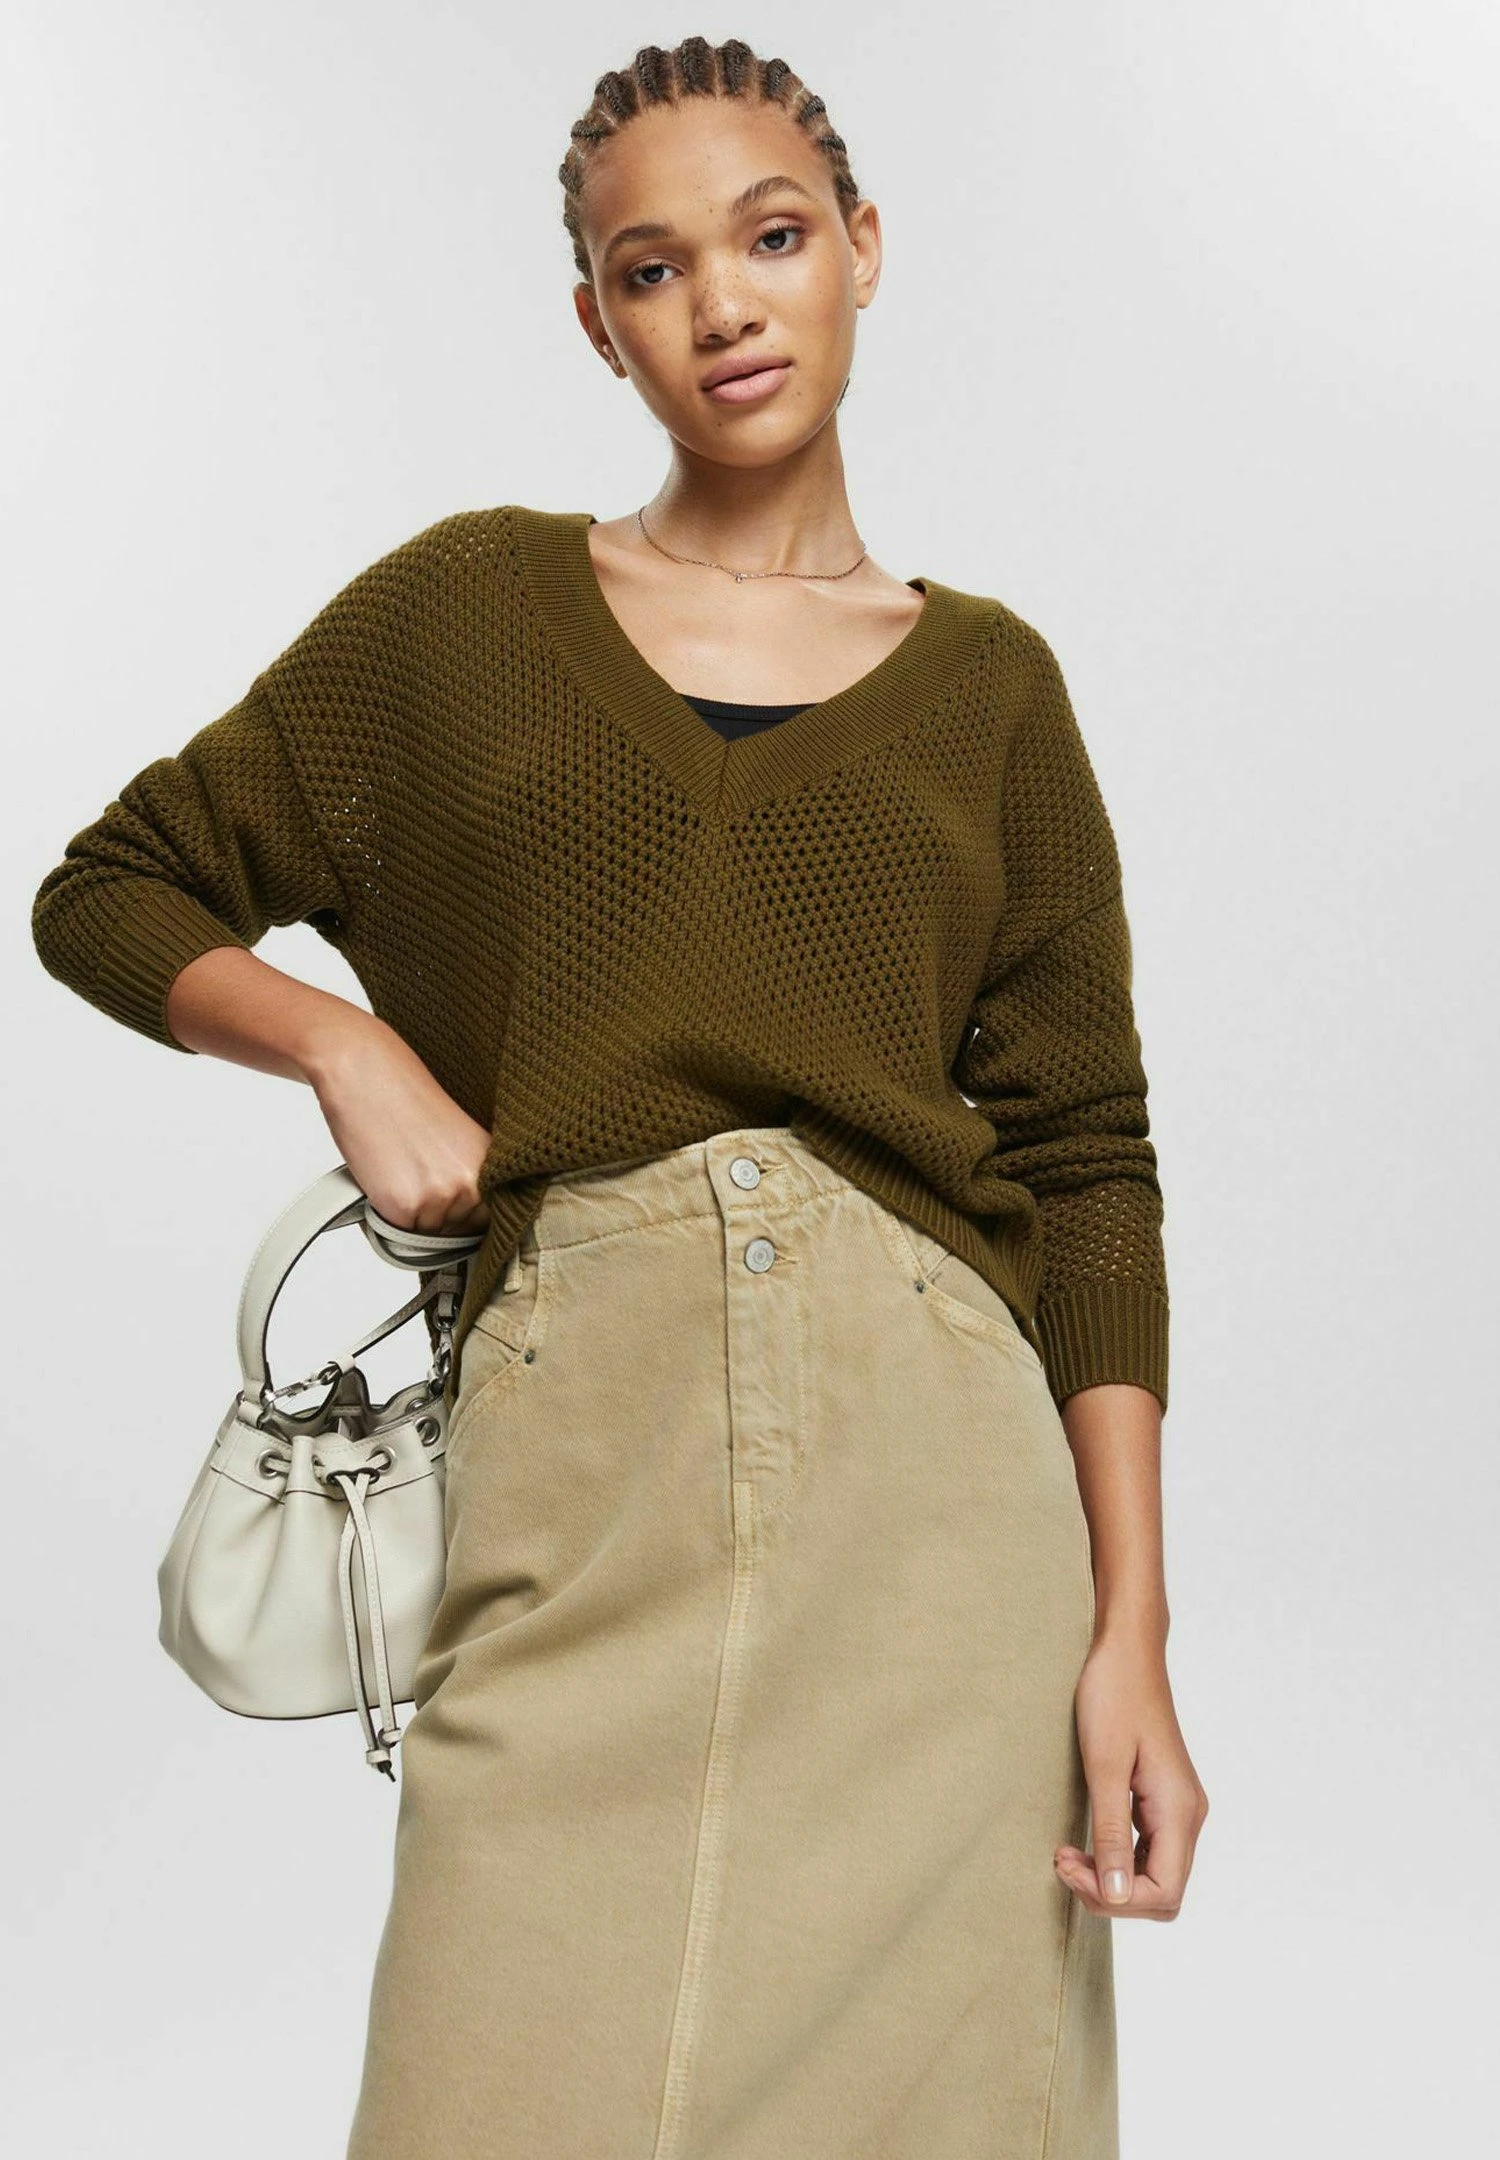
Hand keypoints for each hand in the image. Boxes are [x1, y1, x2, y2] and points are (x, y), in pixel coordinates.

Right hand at [305, 1009, 492, 1236]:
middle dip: (438, 1215)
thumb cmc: (406, 1096)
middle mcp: (472, 1185)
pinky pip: (398, 1232)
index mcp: (493, 1165)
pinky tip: (382, 1179)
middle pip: (459, 1231)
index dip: (467, 1217)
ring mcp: (439, 1198)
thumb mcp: (460, 1137)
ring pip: (427, 1234)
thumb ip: (470, 1174)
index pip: (491, 1219)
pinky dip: (386, 1215)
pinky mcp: (403, 1206)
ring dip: (412, 1216)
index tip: (451, 1206)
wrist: (368, 1073)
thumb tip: (468, 1214)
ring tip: (399, 1171)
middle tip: (415, 1176)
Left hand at [1054, 1626, 1208, 1919]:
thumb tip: (1116, 1896)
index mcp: (1180, 1810)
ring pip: (1155, 1877)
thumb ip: (1113, 1834)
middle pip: (1163, 1893)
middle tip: (1065, 1863)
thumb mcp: (1104, 1766)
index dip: (1116, 1898)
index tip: (1070, 1866)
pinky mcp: (1162, 1799)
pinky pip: (1148, 1852)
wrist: (1126, 1650)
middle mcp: (1188, 1815)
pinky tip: (1085, 1843)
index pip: (1164, 1893)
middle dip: (1111, 1893)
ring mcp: (1178, 1808)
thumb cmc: (1113, 1695)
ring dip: (1111, 1878)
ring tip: (1068, 1854)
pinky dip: (1117, 1859)